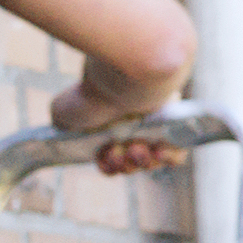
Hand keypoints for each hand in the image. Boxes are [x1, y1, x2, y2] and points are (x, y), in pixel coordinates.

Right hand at [51, 78, 182, 176]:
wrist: (124, 77)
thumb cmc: (93, 93)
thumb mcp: (63, 111)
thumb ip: (63, 123)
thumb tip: (66, 130)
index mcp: (110, 126)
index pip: (113, 156)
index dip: (108, 165)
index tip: (105, 157)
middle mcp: (134, 125)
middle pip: (133, 162)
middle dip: (124, 165)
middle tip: (119, 151)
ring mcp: (158, 125)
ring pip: (154, 160)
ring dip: (142, 163)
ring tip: (135, 149)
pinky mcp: (179, 124)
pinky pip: (178, 153)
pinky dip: (167, 158)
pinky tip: (155, 150)